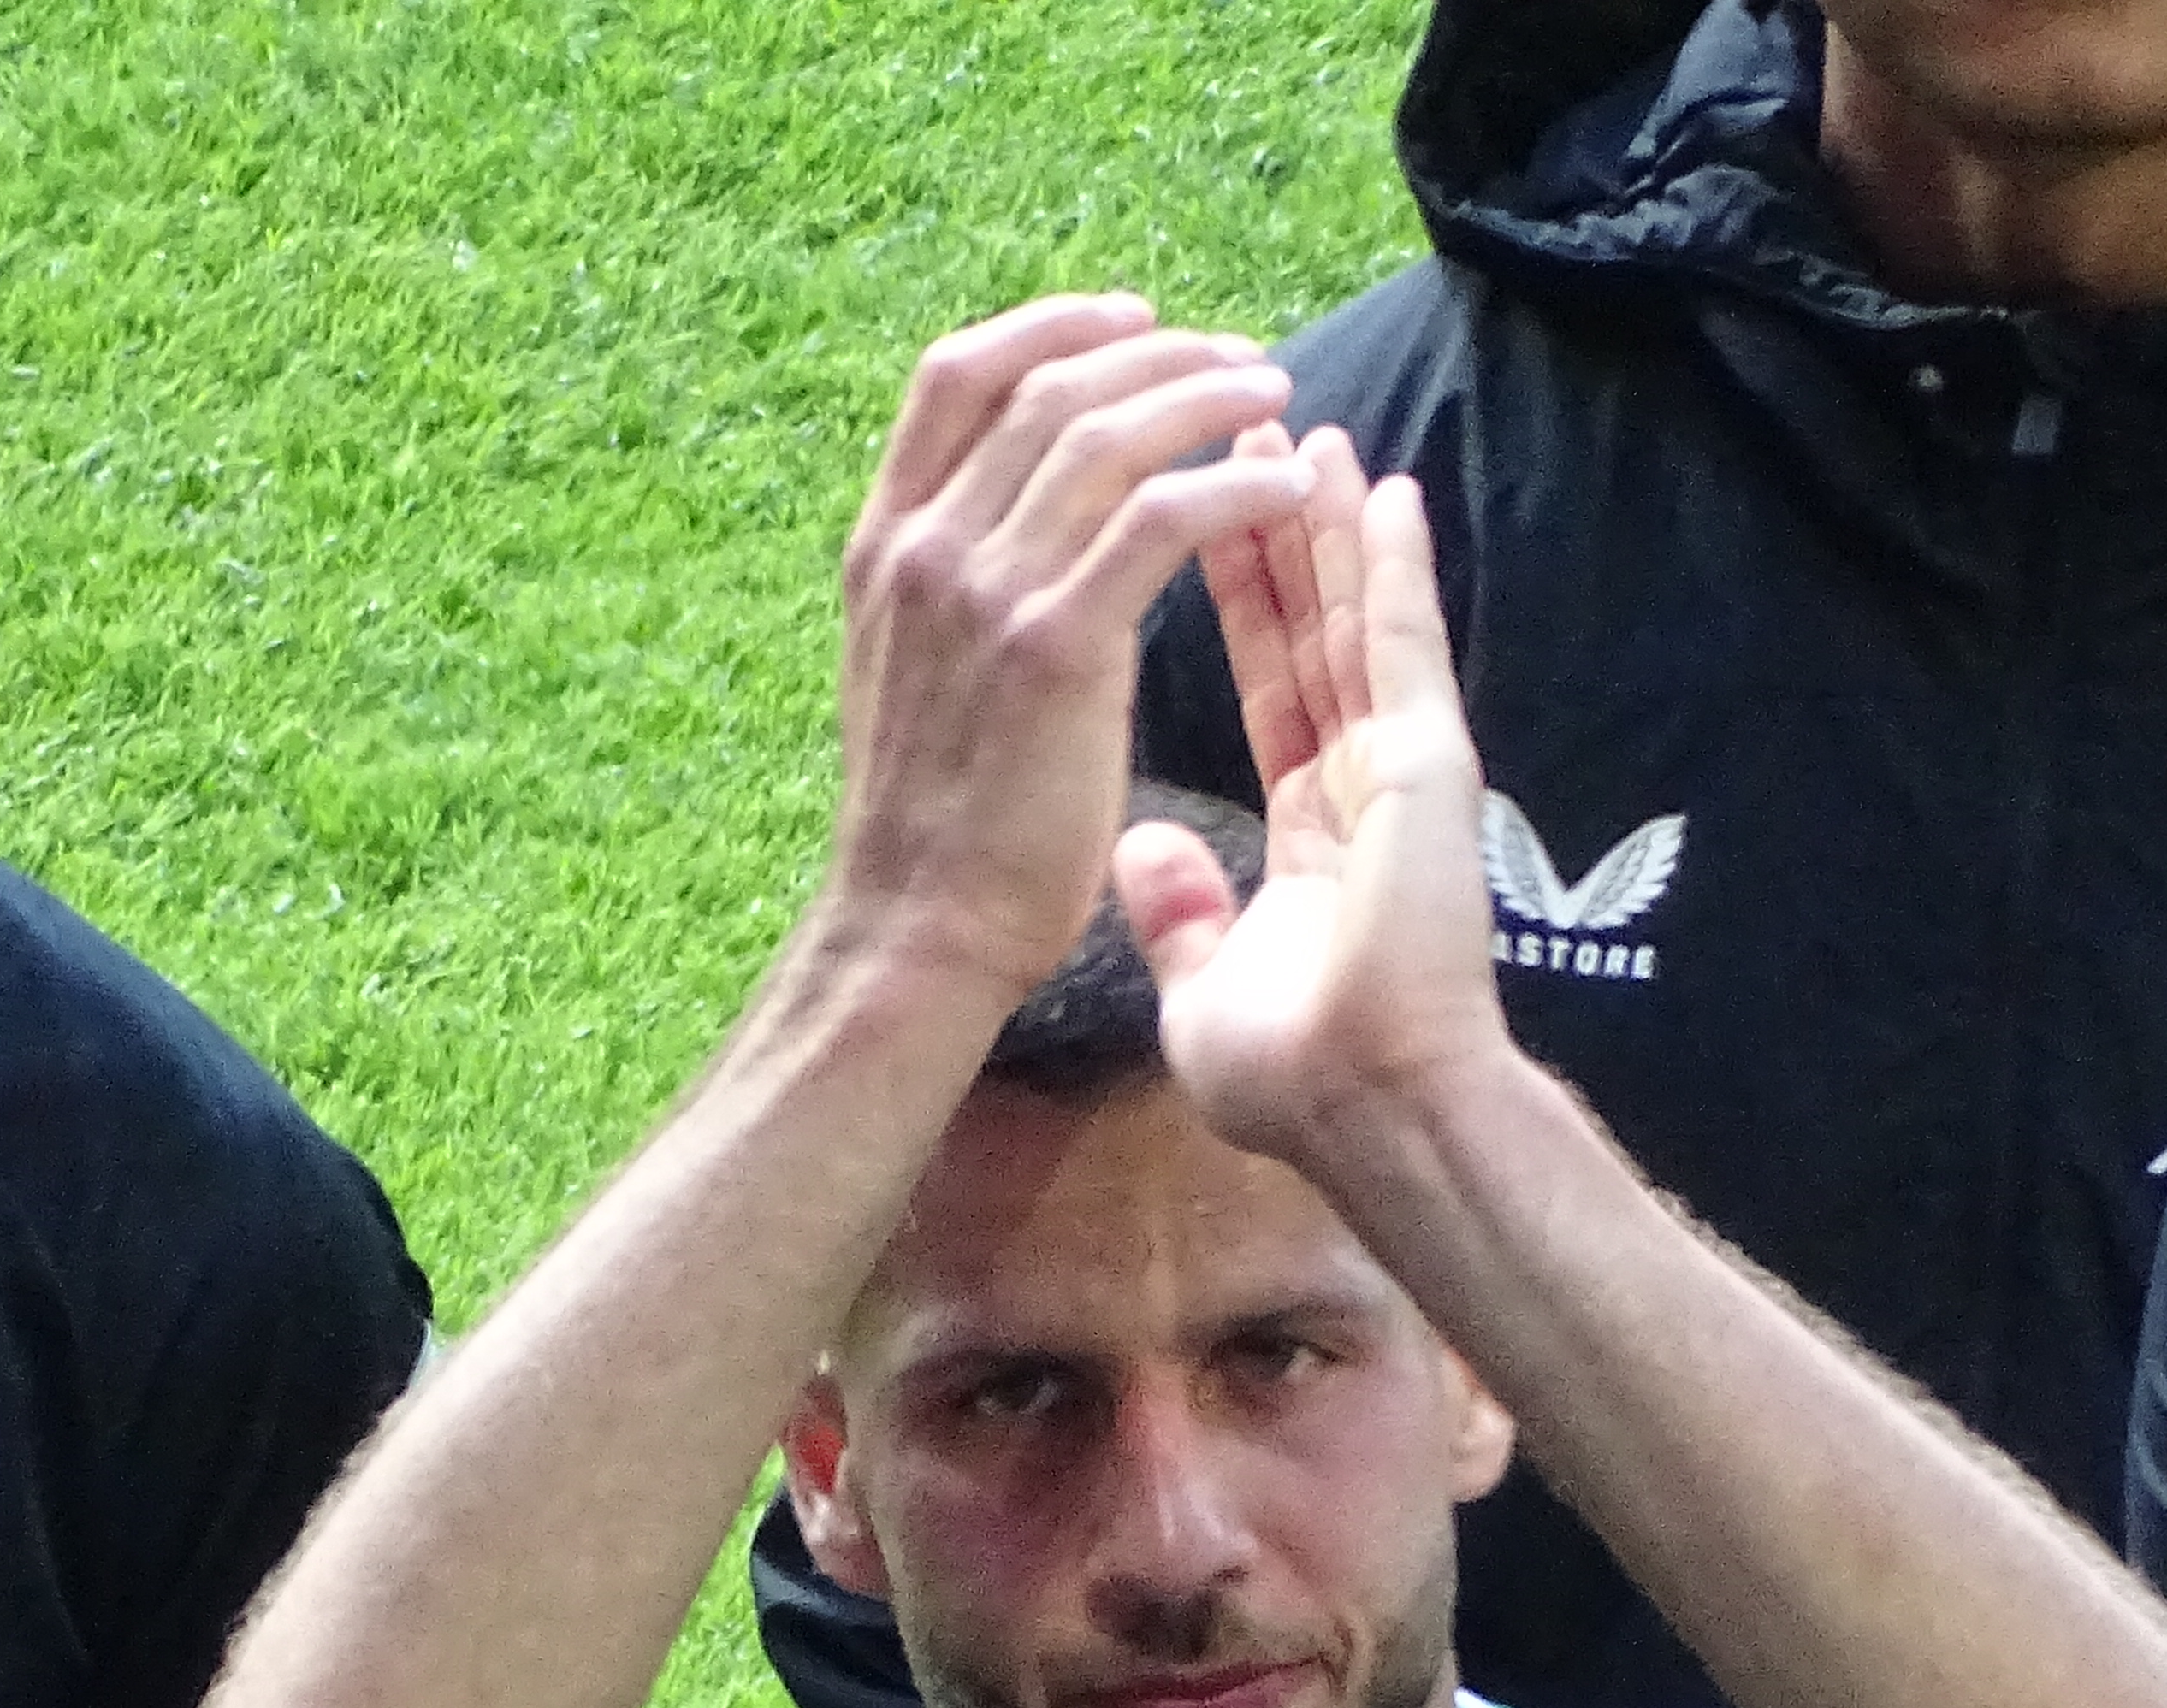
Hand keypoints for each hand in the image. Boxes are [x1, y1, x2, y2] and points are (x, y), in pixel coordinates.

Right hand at [825, 300, 1304, 1004]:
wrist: (916, 928)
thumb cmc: (930, 824)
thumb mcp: (904, 669)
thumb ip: (947, 583)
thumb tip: (1004, 527)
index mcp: (884, 542)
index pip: (954, 375)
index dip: (1050, 325)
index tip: (1131, 320)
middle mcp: (926, 547)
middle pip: (1045, 386)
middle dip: (1158, 353)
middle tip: (1241, 360)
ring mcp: (985, 591)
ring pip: (1108, 435)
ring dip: (1206, 399)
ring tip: (1276, 400)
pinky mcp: (1055, 647)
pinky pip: (1159, 522)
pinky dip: (1231, 488)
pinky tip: (1282, 489)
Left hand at [1117, 426, 1524, 1181]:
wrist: (1366, 1112)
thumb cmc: (1299, 1080)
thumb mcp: (1206, 990)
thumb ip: (1181, 913)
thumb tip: (1141, 849)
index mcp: (1312, 825)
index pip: (1265, 680)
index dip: (1235, 595)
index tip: (1200, 513)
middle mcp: (1359, 779)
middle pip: (1307, 625)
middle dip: (1270, 524)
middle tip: (1242, 428)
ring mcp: (1400, 767)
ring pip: (1352, 617)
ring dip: (1323, 519)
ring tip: (1298, 424)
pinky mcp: (1427, 765)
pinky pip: (1403, 645)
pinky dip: (1394, 566)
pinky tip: (1382, 489)